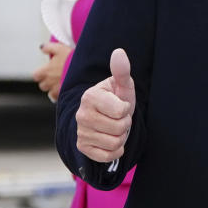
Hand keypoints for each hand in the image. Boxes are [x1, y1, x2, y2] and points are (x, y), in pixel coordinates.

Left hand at [33, 42, 72, 101]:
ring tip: (61, 84)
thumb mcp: (59, 48)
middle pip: (42, 86)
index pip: (36, 76)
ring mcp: (56, 90)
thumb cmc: (71, 58)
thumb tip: (41, 47)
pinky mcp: (65, 95)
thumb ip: (49, 47)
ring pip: (50, 94)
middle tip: (54, 77)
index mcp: (46, 71)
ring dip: (53, 90)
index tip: (45, 71)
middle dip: (46, 82)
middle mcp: (49, 82)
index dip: (40, 73)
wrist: (84, 69)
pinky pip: (59, 98)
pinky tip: (67, 89)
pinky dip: (61, 95)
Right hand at [75, 48, 135, 162]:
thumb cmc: (116, 99)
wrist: (104, 117)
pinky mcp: (83, 147)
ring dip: (120, 138)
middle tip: (118, 118)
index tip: (120, 105)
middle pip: (119, 129)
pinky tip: (109, 140)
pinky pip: (107, 156)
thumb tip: (119, 52)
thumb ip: (121, 70)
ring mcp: (81, 132)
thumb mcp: (122, 86)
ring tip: (114, 128)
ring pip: (115, 143)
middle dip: (124, 125)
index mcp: (90, 96)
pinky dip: (114, 151)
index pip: (121, 111)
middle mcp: (82, 114)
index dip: (126, 109)